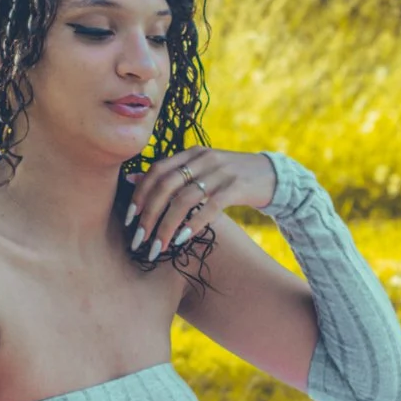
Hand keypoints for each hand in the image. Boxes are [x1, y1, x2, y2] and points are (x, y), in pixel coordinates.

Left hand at [127, 146, 277, 257]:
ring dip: (167, 226)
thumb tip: (131, 180)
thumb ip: (170, 174)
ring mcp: (221, 172)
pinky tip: (181, 239)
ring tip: (159, 247)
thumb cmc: (230, 177)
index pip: (157, 170)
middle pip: (166, 186)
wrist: (271, 176)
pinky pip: (210, 207)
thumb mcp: (200, 170)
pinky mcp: (237, 187)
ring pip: (184, 199)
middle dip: (149, 215)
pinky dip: (192, 224)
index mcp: (191, 153)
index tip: (129, 218)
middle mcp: (203, 158)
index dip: (140, 194)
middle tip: (139, 239)